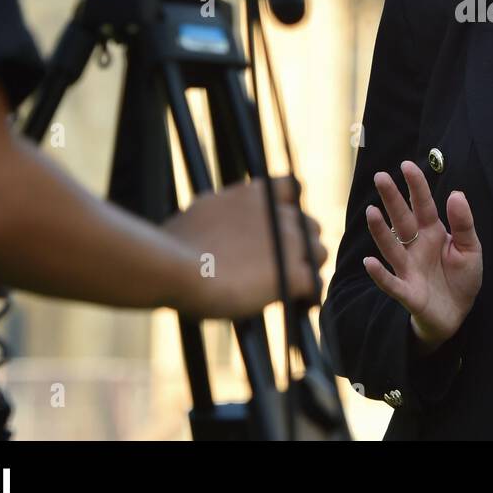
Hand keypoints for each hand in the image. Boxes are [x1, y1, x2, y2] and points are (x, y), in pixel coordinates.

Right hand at [164, 176, 328, 318]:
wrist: (174, 266)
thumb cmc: (175, 245)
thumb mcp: (202, 213)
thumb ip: (224, 214)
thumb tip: (222, 225)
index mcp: (255, 194)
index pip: (291, 188)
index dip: (290, 208)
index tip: (280, 227)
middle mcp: (278, 213)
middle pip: (309, 226)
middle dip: (300, 244)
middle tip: (281, 266)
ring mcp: (289, 242)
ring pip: (318, 253)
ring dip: (308, 268)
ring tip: (292, 287)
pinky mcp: (293, 272)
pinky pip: (315, 285)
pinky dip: (309, 296)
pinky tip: (300, 305)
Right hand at [362, 160, 481, 350]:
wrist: (458, 313)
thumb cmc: (462, 277)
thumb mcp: (471, 248)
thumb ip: (464, 223)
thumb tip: (456, 193)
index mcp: (433, 232)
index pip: (422, 205)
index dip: (415, 186)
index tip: (406, 165)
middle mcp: (416, 246)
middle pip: (402, 220)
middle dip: (392, 199)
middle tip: (380, 176)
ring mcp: (408, 268)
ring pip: (391, 247)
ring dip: (380, 231)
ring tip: (372, 212)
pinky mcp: (407, 292)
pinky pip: (391, 283)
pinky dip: (380, 274)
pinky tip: (369, 262)